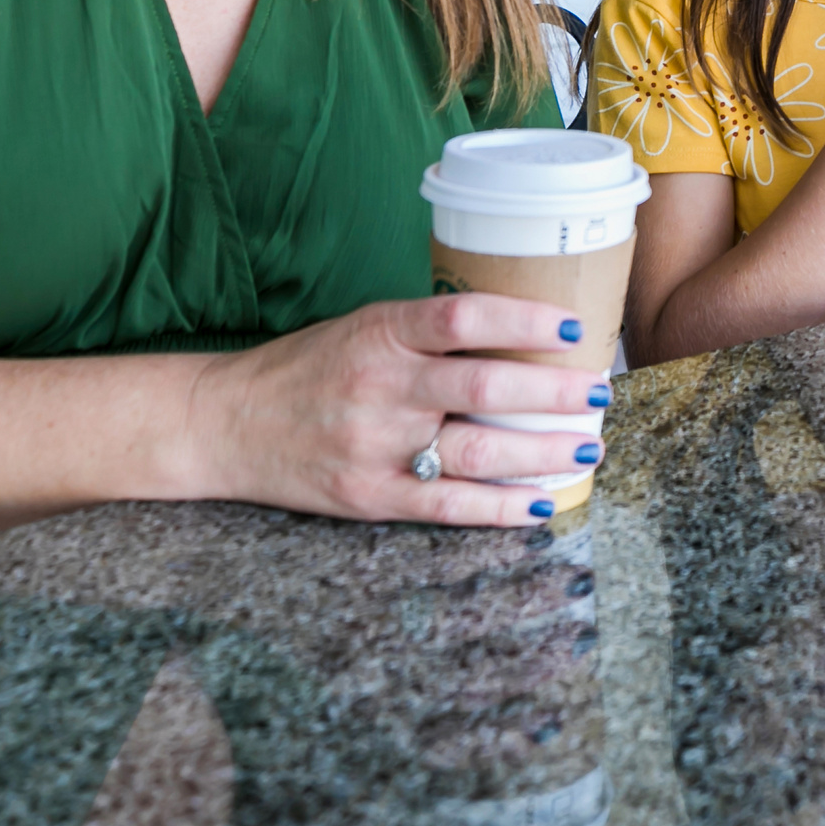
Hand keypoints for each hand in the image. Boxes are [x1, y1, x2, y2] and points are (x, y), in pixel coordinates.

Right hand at [192, 292, 609, 527]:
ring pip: (475, 452)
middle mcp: (379, 386)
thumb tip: (525, 331)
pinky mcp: (369, 497)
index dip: (523, 321)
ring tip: (588, 446)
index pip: (463, 317)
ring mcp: (374, 446)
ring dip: (541, 452)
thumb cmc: (309, 367)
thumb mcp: (364, 326)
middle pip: (482, 389)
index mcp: (380, 331)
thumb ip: (430, 331)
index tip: (571, 327)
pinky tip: (541, 501)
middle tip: (600, 393)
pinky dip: (500, 507)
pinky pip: (447, 505)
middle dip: (553, 394)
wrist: (224, 422)